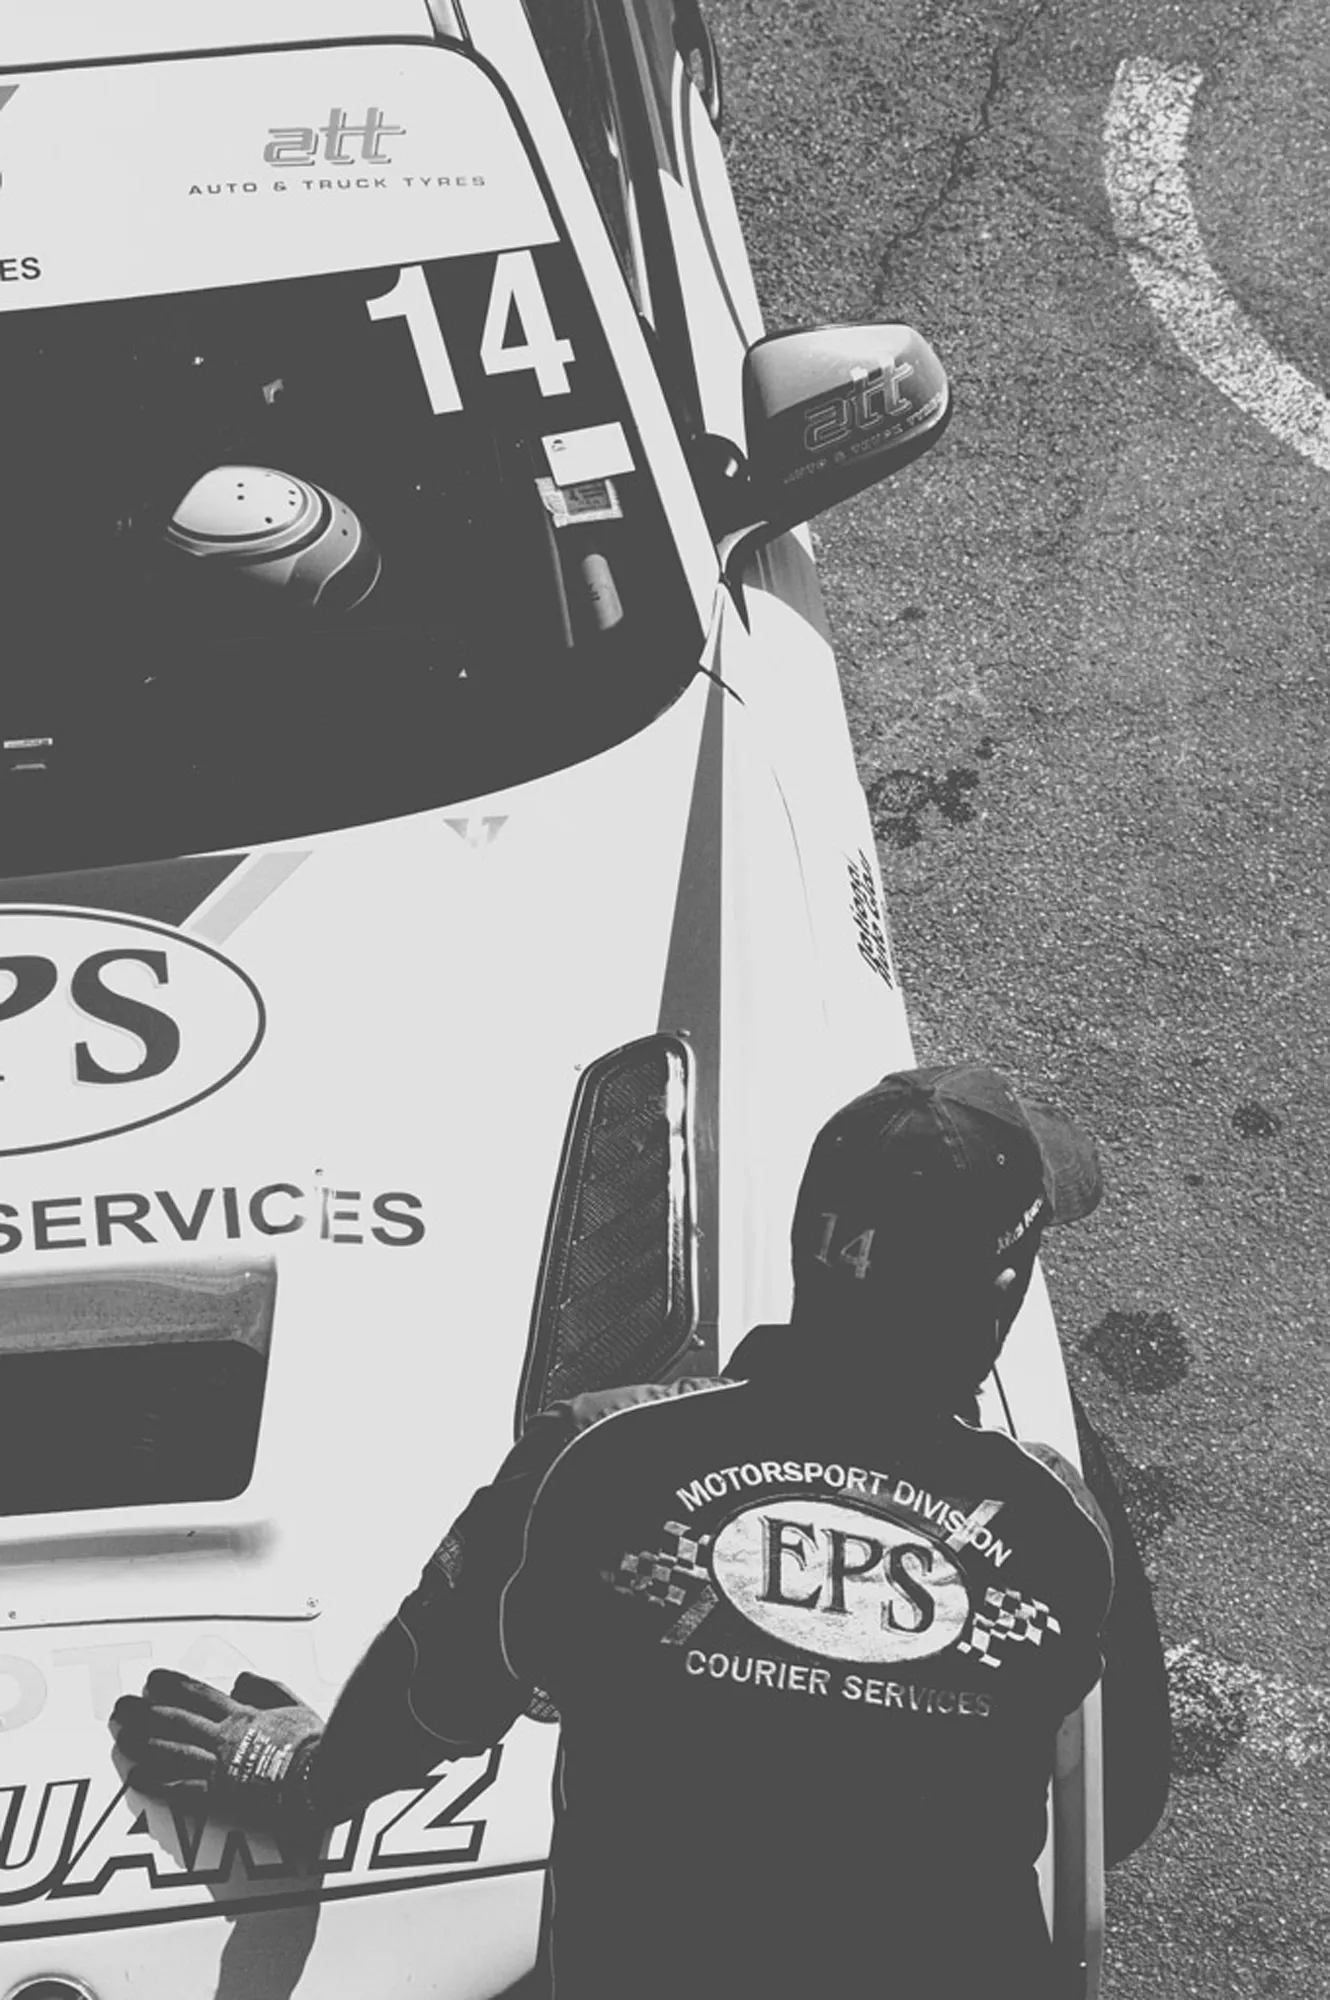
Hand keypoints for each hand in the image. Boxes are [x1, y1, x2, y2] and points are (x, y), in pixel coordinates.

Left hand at [111, 1669, 323, 1826]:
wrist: (325, 1775)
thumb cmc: (316, 1744)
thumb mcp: (295, 1704)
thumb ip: (267, 1688)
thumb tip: (242, 1678)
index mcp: (243, 1715)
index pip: (199, 1694)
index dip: (172, 1686)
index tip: (151, 1681)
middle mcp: (225, 1737)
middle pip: (176, 1720)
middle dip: (144, 1713)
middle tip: (121, 1708)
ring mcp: (220, 1766)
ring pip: (171, 1750)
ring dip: (142, 1743)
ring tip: (121, 1738)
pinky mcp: (221, 1797)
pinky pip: (180, 1788)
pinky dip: (156, 1783)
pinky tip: (137, 1779)